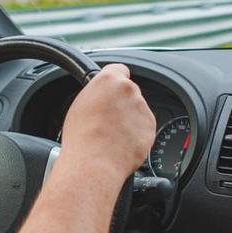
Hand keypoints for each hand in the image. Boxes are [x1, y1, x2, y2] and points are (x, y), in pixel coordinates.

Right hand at [59, 64, 155, 180]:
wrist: (94, 163)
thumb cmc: (82, 138)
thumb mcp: (80, 105)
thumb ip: (96, 94)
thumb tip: (101, 97)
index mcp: (109, 80)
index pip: (120, 69)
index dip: (116, 80)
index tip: (113, 89)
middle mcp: (129, 90)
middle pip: (130, 91)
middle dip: (123, 102)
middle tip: (108, 119)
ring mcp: (142, 108)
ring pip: (138, 110)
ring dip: (130, 119)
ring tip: (112, 135)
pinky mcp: (151, 126)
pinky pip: (144, 126)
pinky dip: (137, 133)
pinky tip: (122, 143)